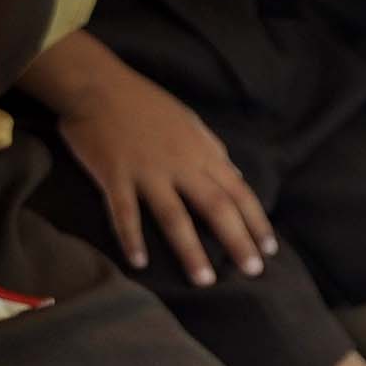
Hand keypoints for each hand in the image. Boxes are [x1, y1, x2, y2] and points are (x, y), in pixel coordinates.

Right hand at [54, 64, 274, 283]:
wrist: (96, 84)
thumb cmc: (143, 101)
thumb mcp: (188, 120)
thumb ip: (213, 150)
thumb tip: (238, 178)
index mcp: (200, 151)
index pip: (238, 191)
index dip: (256, 222)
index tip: (268, 250)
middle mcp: (179, 163)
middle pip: (215, 207)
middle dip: (237, 241)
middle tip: (251, 272)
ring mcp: (146, 170)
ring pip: (174, 216)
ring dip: (191, 250)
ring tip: (204, 281)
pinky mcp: (114, 175)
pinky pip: (124, 212)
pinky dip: (131, 238)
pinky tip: (139, 263)